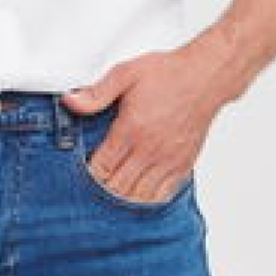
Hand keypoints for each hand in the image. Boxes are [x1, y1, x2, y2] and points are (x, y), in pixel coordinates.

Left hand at [59, 43, 230, 202]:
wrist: (206, 77)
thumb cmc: (168, 74)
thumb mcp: (126, 74)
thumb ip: (97, 93)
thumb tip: (70, 101)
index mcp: (132, 129)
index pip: (102, 167)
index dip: (87, 177)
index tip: (79, 176)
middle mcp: (150, 149)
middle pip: (118, 187)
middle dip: (101, 192)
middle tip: (89, 192)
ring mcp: (168, 160)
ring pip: (139, 196)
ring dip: (122, 200)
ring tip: (110, 197)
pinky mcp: (183, 165)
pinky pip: (163, 195)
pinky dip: (147, 201)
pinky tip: (137, 196)